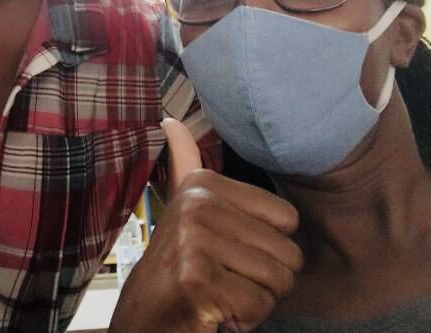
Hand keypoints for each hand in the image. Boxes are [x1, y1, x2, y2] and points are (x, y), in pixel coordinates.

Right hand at [109, 119, 302, 332]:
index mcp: (204, 182)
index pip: (288, 219)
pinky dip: (245, 319)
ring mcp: (196, 240)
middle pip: (289, 252)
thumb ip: (184, 161)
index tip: (230, 250)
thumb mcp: (186, 208)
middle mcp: (199, 203)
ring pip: (278, 281)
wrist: (145, 314)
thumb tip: (170, 121)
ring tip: (222, 291)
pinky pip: (260, 305)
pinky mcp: (198, 279)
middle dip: (266, 278)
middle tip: (227, 277)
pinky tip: (217, 310)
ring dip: (256, 299)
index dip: (268, 245)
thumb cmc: (179, 264)